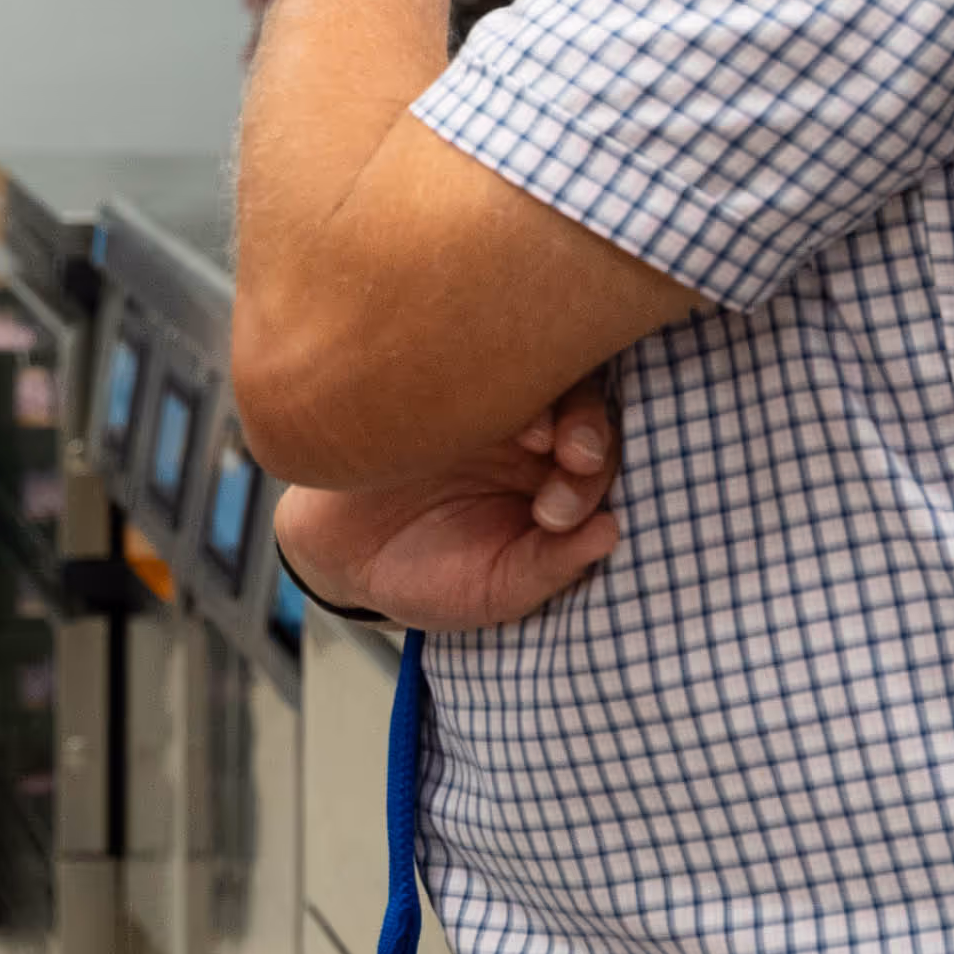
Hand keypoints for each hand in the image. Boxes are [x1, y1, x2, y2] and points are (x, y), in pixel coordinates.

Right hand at [273, 374, 618, 631]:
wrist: (341, 556)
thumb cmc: (429, 577)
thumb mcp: (496, 589)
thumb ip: (552, 567)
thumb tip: (612, 533)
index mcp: (551, 485)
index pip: (597, 466)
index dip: (591, 483)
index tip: (556, 517)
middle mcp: (528, 439)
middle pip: (582, 411)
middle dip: (589, 434)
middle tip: (573, 462)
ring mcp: (484, 406)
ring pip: (541, 379)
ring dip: (553, 402)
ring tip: (537, 436)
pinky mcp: (440, 385)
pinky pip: (478, 364)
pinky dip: (494, 374)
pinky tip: (485, 402)